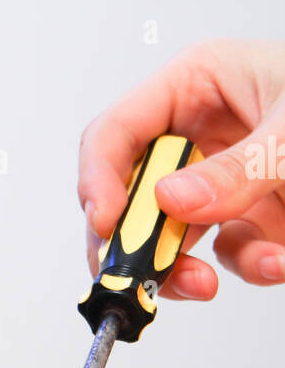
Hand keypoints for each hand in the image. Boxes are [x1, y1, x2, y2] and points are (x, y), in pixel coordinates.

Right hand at [77, 39, 284, 296]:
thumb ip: (237, 168)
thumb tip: (172, 201)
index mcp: (198, 84)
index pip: (119, 134)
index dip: (100, 180)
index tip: (107, 226)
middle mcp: (203, 134)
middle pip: (133, 195)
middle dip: (137, 242)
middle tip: (137, 276)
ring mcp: (228, 180)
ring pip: (175, 237)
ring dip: (187, 268)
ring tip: (205, 283)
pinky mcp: (258, 219)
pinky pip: (232, 255)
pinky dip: (250, 267)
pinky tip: (278, 261)